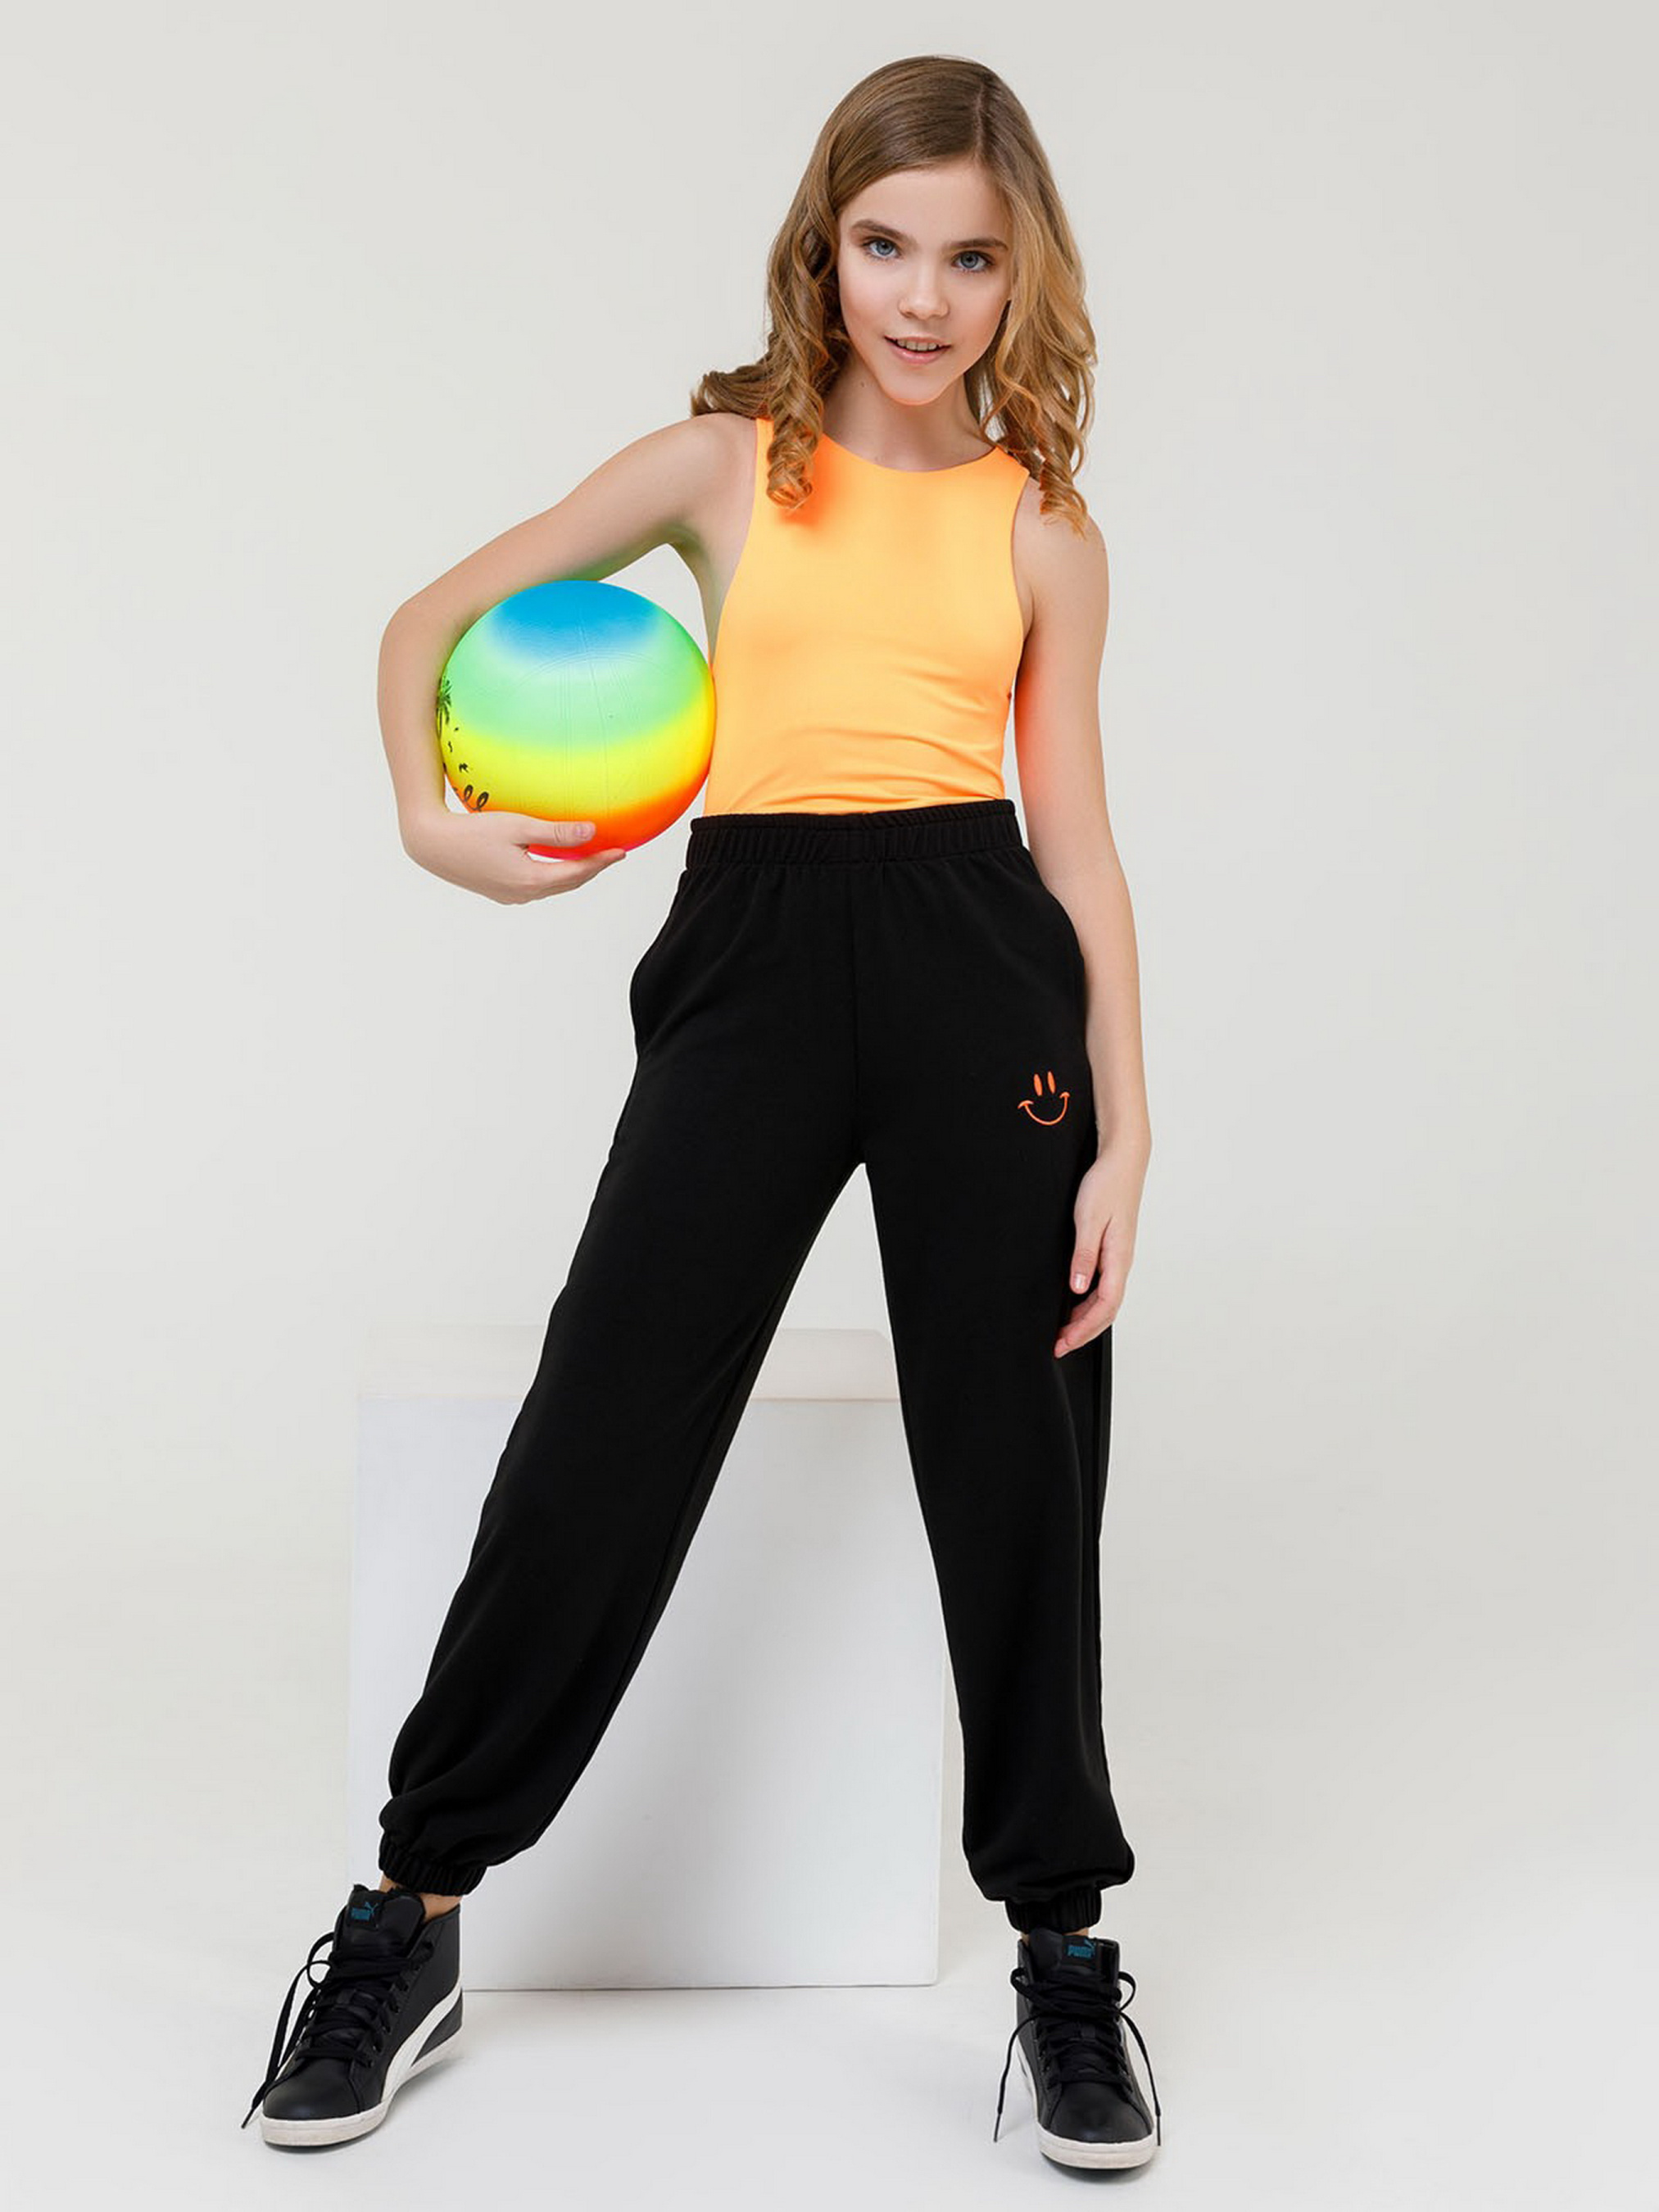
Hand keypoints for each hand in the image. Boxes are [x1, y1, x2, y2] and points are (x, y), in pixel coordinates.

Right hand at [402, 808, 627, 904]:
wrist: (432, 845)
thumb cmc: (472, 831)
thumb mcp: (518, 826)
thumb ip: (555, 832)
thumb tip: (590, 833)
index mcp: (532, 879)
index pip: (578, 872)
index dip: (601, 862)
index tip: (621, 851)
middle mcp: (524, 894)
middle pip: (569, 883)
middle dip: (592, 870)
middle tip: (611, 856)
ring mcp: (511, 896)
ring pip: (552, 887)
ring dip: (573, 874)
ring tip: (589, 859)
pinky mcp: (499, 892)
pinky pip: (536, 887)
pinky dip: (552, 876)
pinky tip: (554, 863)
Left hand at [1054, 1138, 1148, 1356]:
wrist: (1122, 1161)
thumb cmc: (1106, 1186)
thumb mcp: (1089, 1219)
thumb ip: (1084, 1255)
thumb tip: (1078, 1288)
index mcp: (1119, 1258)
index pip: (1105, 1307)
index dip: (1084, 1330)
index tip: (1063, 1343)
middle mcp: (1122, 1262)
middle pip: (1106, 1310)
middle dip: (1083, 1332)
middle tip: (1058, 1346)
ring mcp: (1119, 1257)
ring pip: (1105, 1300)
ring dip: (1085, 1319)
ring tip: (1063, 1331)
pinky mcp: (1113, 1250)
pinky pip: (1103, 1285)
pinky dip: (1088, 1302)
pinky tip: (1073, 1304)